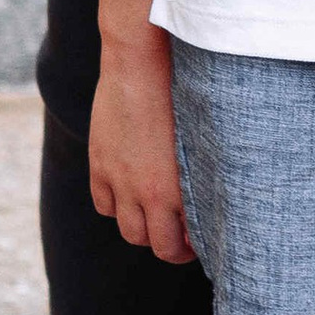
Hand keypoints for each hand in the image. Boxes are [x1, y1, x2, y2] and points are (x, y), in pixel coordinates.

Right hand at [89, 32, 193, 264]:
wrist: (141, 65)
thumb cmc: (183, 94)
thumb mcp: (203, 139)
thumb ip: (205, 174)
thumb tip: (213, 200)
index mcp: (181, 188)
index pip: (184, 244)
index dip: (193, 250)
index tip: (201, 242)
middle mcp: (150, 192)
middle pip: (157, 245)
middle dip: (171, 248)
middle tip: (182, 239)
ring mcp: (121, 180)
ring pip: (130, 231)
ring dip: (143, 231)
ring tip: (156, 219)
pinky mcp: (100, 164)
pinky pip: (104, 205)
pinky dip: (116, 207)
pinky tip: (129, 196)